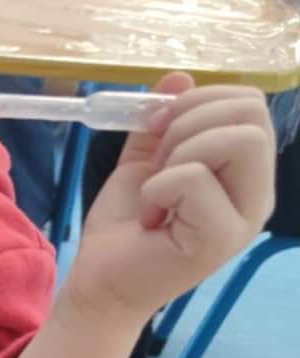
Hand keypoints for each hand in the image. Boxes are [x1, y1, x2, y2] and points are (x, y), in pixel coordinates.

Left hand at [64, 74, 274, 326]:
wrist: (99, 280)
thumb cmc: (125, 225)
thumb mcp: (143, 159)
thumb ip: (162, 120)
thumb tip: (179, 77)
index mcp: (246, 171)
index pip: (251, 103)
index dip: (200, 100)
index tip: (156, 130)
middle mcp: (257, 193)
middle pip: (252, 114)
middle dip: (189, 123)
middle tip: (157, 164)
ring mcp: (244, 218)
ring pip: (238, 139)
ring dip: (179, 152)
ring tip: (156, 189)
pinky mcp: (221, 239)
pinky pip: (196, 178)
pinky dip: (159, 186)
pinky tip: (151, 217)